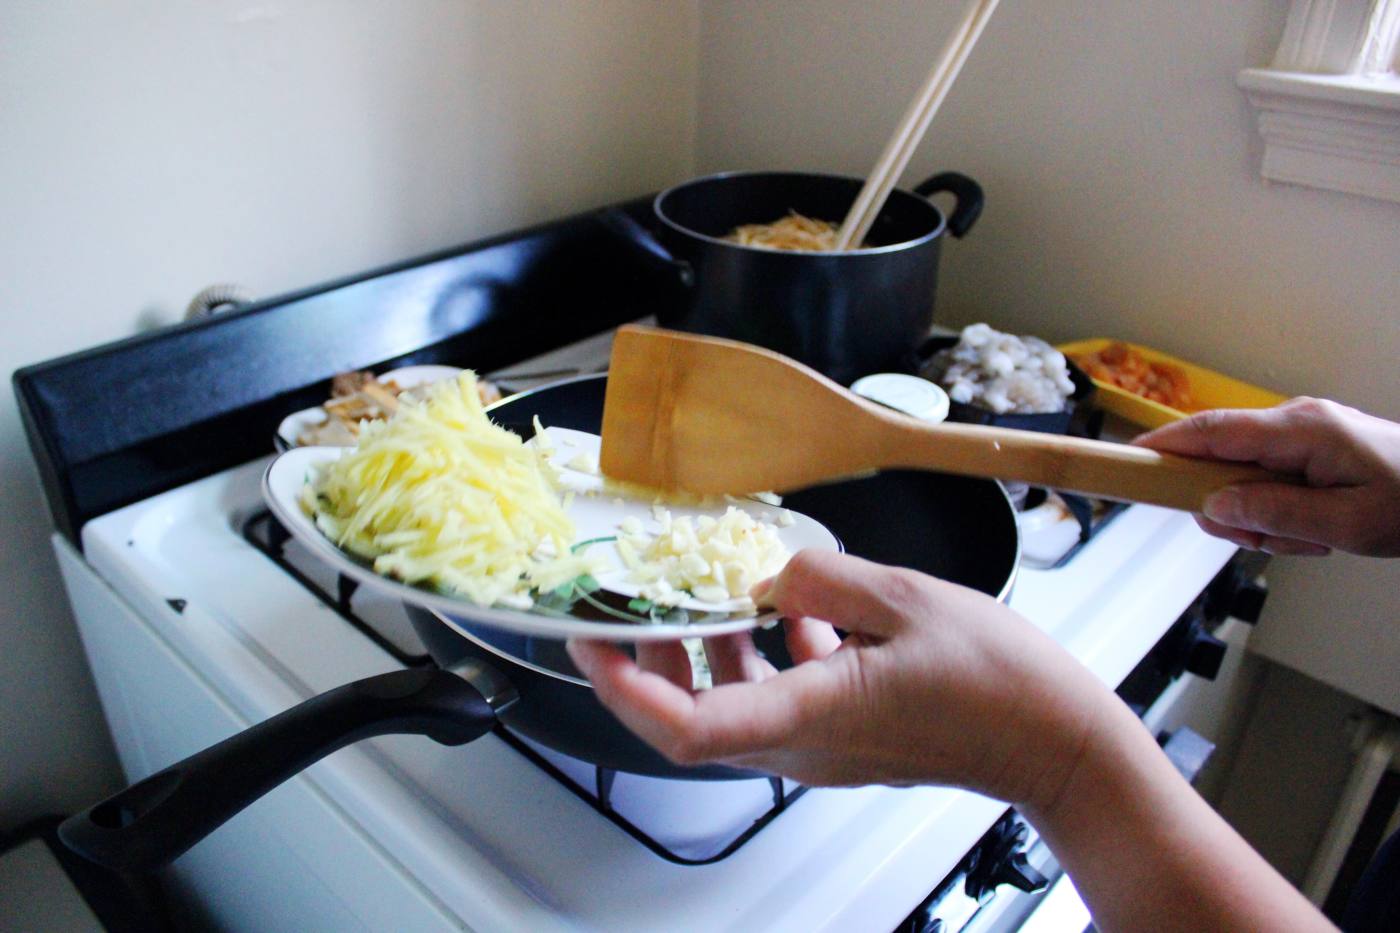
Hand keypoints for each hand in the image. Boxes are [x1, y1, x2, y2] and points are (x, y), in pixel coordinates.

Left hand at [568, 549, 1118, 808]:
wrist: (1054, 742)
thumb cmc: (999, 683)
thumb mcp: (904, 600)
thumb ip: (819, 579)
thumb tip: (765, 572)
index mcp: (812, 715)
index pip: (687, 729)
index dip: (625, 689)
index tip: (592, 641)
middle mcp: (803, 745)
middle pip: (691, 717)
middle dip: (652, 659)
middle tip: (637, 602)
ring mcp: (821, 748)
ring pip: (730, 707)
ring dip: (706, 654)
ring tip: (711, 594)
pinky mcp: (841, 737)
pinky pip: (777, 699)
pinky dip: (764, 656)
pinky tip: (792, 611)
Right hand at [1135, 397, 1399, 556]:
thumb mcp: (1346, 525)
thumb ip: (1273, 514)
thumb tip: (1214, 505)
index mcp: (1301, 430)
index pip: (1210, 431)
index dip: (1163, 445)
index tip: (1126, 460)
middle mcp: (1297, 422)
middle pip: (1221, 459)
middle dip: (1229, 506)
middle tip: (1261, 541)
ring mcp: (1306, 433)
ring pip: (1246, 477)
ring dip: (1262, 517)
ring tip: (1307, 540)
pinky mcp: (1314, 448)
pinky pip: (1272, 480)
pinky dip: (1281, 511)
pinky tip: (1315, 530)